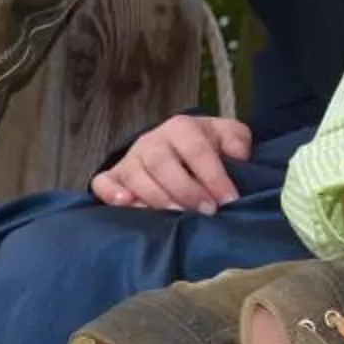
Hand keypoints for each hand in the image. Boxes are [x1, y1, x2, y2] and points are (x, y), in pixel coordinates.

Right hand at [92, 114, 251, 211]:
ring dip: (156, 197)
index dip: (214, 176)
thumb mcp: (227, 136)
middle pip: (163, 163)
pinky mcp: (114, 175)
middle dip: (186, 190)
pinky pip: (104, 182)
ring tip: (175, 215)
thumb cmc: (205, 145)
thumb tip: (239, 158)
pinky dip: (111, 193)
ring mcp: (131, 158)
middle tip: (206, 212)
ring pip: (136, 175)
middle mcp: (153, 141)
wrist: (175, 145)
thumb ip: (237, 142)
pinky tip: (125, 203)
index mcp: (182, 128)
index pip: (197, 150)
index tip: (228, 200)